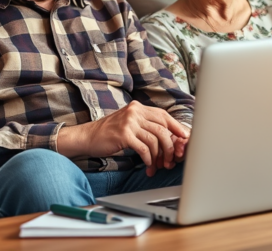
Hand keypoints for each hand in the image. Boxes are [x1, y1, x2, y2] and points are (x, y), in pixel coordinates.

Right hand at [56, 101, 189, 176]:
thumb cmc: (109, 133)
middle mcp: (135, 112)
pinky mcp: (124, 135)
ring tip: (158, 165)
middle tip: (171, 158)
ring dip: (159, 155)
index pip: (163, 115)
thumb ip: (145, 125)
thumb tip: (167, 137)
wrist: (87, 137)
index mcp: (138, 107)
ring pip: (155, 139)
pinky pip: (144, 149)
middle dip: (170, 145)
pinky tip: (148, 165)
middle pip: (162, 128)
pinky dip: (149, 159)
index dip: (176, 127)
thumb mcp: (128, 123)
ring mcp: (129, 122)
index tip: (184, 137)